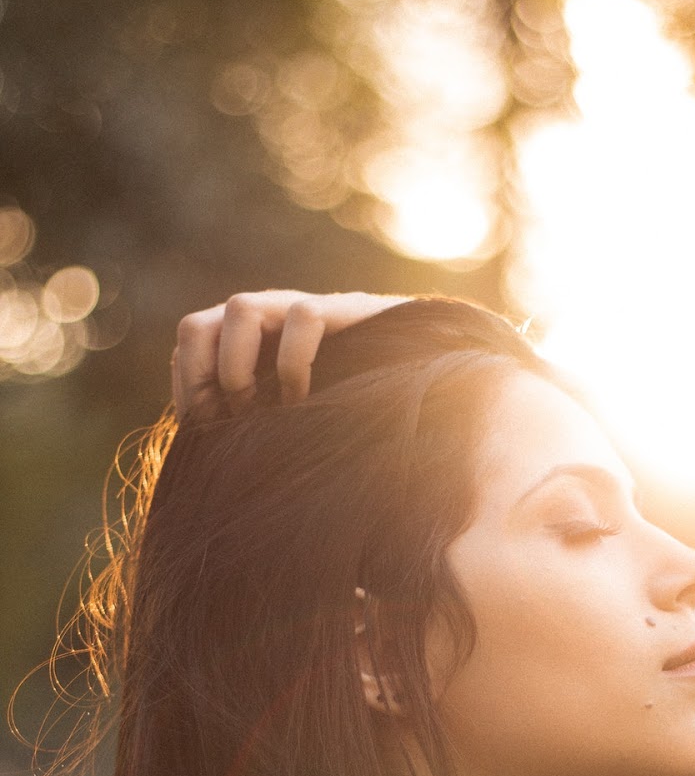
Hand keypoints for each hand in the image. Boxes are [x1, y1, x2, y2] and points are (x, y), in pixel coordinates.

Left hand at [171, 289, 409, 417]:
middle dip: (203, 378)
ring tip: (261, 411)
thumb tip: (211, 468)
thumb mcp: (292, 418)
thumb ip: (256, 426)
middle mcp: (267, 319)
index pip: (189, 345)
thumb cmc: (353, 405)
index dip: (187, 389)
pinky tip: (303, 400)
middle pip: (197, 325)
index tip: (204, 433)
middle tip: (229, 421)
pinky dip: (293, 362)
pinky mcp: (344, 309)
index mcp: (246, 341)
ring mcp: (300, 310)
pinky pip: (302, 316)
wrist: (425, 376)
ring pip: (240, 307)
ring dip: (238, 367)